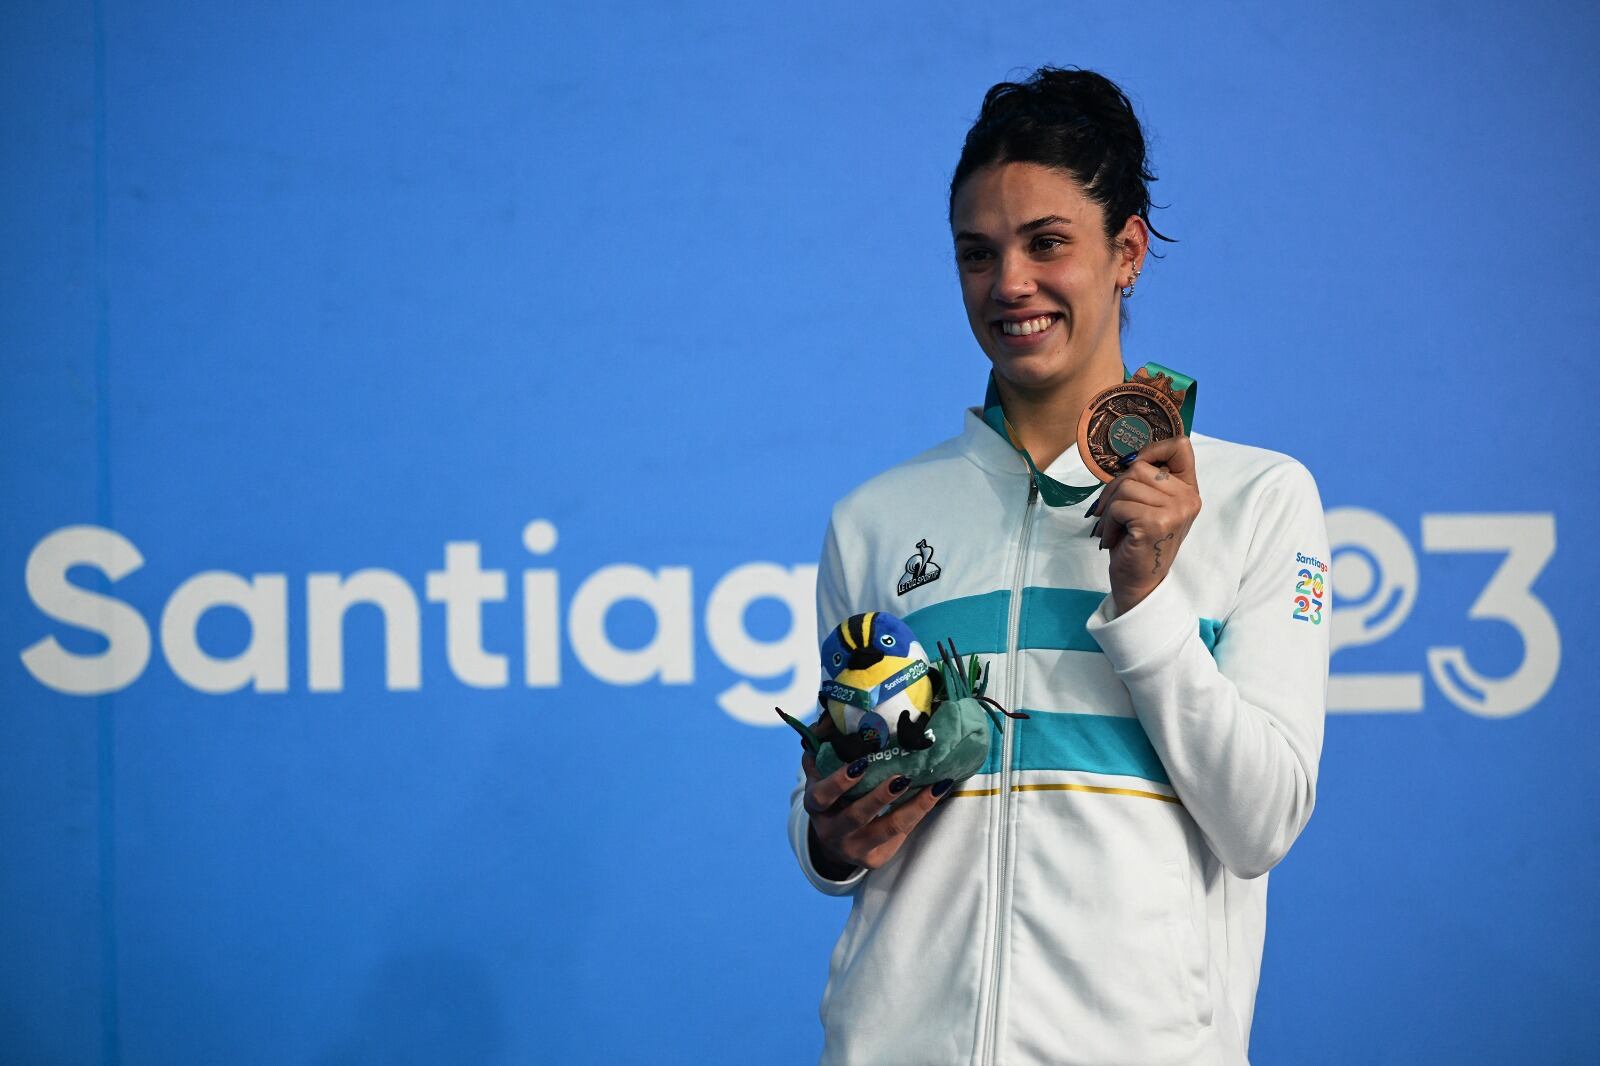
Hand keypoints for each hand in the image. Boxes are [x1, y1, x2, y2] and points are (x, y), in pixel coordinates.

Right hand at [801, 749, 949, 873]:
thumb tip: (831, 716)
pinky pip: (900, 836)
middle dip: (880, 796)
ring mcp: (853, 848)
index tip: (861, 763)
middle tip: (902, 777)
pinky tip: (937, 793)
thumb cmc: (833, 795)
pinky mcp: (875, 858)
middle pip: (856, 815)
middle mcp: (831, 830)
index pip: (823, 795)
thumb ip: (825, 748)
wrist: (834, 840)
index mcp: (816, 805)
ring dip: (911, 807)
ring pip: (886, 829)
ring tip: (933, 785)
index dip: (840, 781)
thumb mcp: (822, 775)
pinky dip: (920, 813)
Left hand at [1089, 434, 1201, 614]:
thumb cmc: (1138, 543)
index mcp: (1189, 489)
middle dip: (1114, 488)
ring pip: (1125, 485)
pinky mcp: (1156, 523)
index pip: (1181, 446)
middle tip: (1110, 514)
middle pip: (1138, 467)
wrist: (1140, 584)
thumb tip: (1125, 457)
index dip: (1152, 449)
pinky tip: (1114, 539)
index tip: (1133, 467)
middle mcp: (1188, 498)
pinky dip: (1109, 523)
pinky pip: (1119, 506)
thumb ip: (1146, 481)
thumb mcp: (1148, 506)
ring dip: (1109, 508)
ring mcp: (1176, 510)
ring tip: (1113, 529)